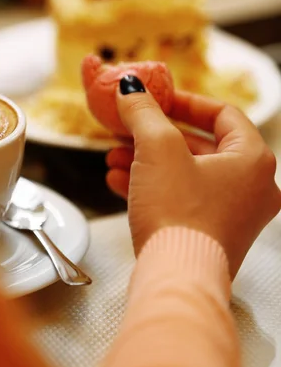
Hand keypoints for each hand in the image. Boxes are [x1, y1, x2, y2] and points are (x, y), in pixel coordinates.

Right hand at [106, 76, 280, 277]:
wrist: (176, 279)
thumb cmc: (178, 213)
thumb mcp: (157, 148)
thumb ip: (144, 111)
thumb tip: (130, 87)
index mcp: (252, 160)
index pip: (223, 114)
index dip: (185, 101)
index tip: (157, 98)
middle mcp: (251, 188)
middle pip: (199, 146)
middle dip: (156, 135)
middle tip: (130, 126)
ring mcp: (233, 214)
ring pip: (186, 174)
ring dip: (148, 161)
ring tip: (114, 155)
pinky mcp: (211, 235)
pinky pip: (181, 199)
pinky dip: (152, 186)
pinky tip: (118, 181)